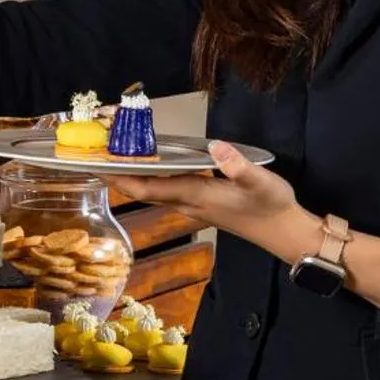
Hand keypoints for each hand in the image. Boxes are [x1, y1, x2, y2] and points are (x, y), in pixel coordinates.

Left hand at [103, 142, 314, 261]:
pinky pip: (165, 190)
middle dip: (118, 175)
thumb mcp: (261, 183)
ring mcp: (192, 205)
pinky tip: (148, 164)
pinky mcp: (199, 203)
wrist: (283, 233)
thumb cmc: (272, 207)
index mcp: (195, 196)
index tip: (97, 165)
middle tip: (95, 154)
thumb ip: (239, 166)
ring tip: (114, 155)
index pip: (148, 187)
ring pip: (153, 191)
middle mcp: (187, 203)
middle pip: (143, 190)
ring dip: (132, 176)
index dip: (121, 177)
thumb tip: (216, 147)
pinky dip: (150, 177)